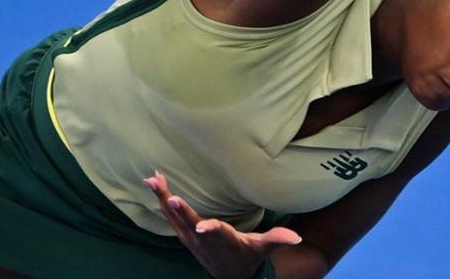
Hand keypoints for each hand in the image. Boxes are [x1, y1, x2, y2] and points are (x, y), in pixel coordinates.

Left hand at [143, 171, 301, 278]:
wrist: (230, 275)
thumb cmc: (248, 255)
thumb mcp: (263, 247)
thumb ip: (278, 239)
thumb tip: (297, 237)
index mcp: (226, 240)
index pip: (218, 234)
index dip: (210, 230)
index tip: (202, 227)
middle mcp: (205, 241)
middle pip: (190, 224)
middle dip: (180, 210)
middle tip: (169, 196)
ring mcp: (191, 239)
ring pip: (174, 218)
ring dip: (163, 199)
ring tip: (152, 179)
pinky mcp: (183, 235)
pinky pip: (170, 217)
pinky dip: (161, 201)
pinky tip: (155, 183)